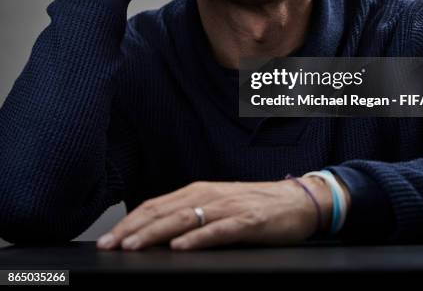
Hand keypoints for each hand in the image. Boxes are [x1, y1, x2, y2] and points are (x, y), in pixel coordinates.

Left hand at [96, 178, 332, 250]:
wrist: (296, 200)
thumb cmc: (255, 204)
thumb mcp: (218, 205)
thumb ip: (191, 214)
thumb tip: (158, 233)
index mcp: (199, 191)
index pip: (156, 205)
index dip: (130, 221)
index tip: (108, 239)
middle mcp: (209, 195)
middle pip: (164, 211)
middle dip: (133, 229)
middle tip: (108, 245)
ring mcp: (228, 207)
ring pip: (185, 219)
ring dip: (156, 233)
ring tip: (133, 246)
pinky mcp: (247, 221)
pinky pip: (218, 231)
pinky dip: (197, 239)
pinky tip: (180, 247)